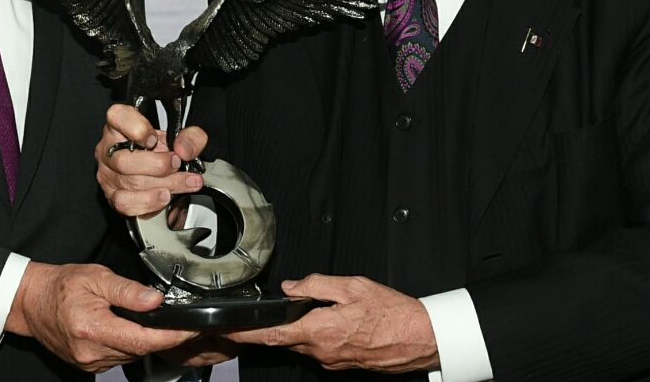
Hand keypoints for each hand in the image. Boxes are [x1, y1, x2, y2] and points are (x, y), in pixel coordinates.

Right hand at [5, 262, 196, 372]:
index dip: (171, 336)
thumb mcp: (96, 277)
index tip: (191, 329)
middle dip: (162, 336)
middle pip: (140, 350)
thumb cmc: (62, 286)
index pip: (142, 340)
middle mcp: (92, 352)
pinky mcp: (90, 366)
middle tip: (178, 319)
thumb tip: (156, 301)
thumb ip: (128, 290)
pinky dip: (130, 345)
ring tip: (150, 320)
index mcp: (93, 328)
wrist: (33, 302)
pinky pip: (120, 358)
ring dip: (145, 340)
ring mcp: (90, 363)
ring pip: (132, 355)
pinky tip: (128, 328)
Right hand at [96, 103, 207, 216]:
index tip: (153, 139)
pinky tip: (165, 196)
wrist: (163, 172)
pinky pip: (126, 203)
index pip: (117, 118)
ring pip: (130, 183)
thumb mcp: (183, 136)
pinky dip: (149, 202)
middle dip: (159, 165)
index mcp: (120, 123)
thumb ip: (191, 137)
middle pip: (124, 160)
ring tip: (184, 182)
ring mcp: (108, 173)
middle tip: (178, 164)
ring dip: (163, 184)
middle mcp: (108, 147)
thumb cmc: (165, 149)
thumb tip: (184, 150)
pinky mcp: (112, 195)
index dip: (136, 128)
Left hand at [226, 274, 439, 373]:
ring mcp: (332, 361)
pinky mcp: (342, 364)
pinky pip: (320, 348)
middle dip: (274, 326)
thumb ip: (317, 284)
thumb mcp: (352, 285)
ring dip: (299, 329)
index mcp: (320, 330)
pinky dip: (316, 335)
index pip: (273, 334)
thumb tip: (292, 286)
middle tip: (264, 315)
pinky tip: (331, 322)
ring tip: (313, 312)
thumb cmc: (392, 313)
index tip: (229, 330)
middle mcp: (323, 351)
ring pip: (303, 343)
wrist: (419, 338)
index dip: (247, 333)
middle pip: (285, 338)